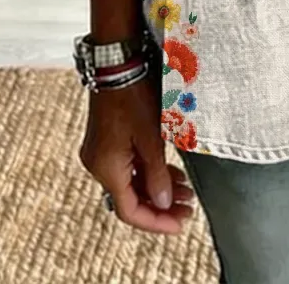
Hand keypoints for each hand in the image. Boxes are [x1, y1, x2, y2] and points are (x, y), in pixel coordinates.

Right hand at [79, 74, 194, 233]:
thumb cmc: (134, 96)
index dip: (156, 221)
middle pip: (131, 198)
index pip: (130, 210)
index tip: (181, 223)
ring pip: (131, 182)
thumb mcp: (151, 137)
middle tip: (189, 208)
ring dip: (158, 188)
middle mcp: (98, 165)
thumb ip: (157, 174)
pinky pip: (129, 166)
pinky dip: (149, 172)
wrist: (117, 64)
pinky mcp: (108, 140)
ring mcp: (102, 153)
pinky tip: (172, 173)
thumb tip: (164, 203)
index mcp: (106, 169)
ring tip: (187, 192)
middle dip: (161, 205)